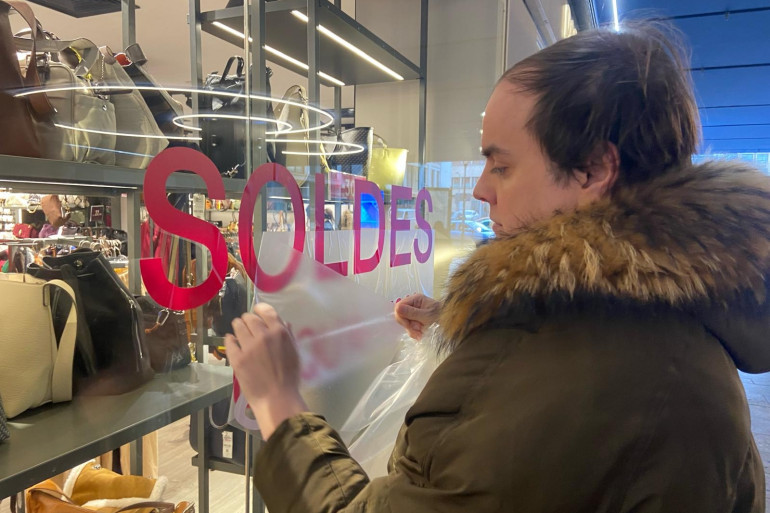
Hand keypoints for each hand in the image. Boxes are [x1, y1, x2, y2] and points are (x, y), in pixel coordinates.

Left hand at [225, 303, 307, 439]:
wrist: (277, 398)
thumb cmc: (290, 377)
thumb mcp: (294, 353)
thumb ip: (288, 336)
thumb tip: (283, 322)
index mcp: (279, 333)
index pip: (266, 311)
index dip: (260, 309)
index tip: (257, 312)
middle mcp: (263, 336)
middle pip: (250, 317)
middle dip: (248, 319)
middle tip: (248, 326)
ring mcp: (248, 347)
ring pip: (237, 326)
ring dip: (238, 326)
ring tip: (239, 332)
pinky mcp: (236, 358)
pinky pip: (229, 341)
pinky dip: (230, 339)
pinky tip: (232, 342)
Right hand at [394, 294, 440, 339]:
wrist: (450, 321)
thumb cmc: (441, 316)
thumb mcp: (427, 315)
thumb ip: (412, 313)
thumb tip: (397, 308)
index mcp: (415, 299)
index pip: (399, 306)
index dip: (401, 316)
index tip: (408, 325)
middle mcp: (413, 304)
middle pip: (400, 315)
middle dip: (407, 325)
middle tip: (417, 330)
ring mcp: (413, 313)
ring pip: (405, 323)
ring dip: (411, 330)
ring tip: (420, 334)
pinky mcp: (415, 320)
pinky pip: (409, 327)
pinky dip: (414, 332)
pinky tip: (420, 334)